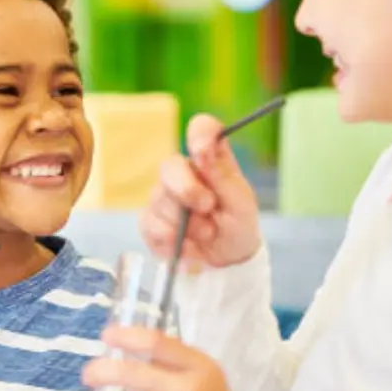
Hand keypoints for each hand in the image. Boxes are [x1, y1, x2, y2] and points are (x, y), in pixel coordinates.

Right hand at [141, 114, 260, 266]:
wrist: (227, 261)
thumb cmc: (237, 225)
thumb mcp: (241, 202)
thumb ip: (223, 174)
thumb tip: (204, 147)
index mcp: (209, 159)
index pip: (201, 129)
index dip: (200, 134)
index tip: (203, 152)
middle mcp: (182, 172)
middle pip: (169, 166)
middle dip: (187, 191)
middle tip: (208, 208)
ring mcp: (161, 196)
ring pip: (159, 201)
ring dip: (187, 224)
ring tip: (207, 234)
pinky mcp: (149, 222)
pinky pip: (150, 226)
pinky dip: (172, 241)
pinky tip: (189, 246)